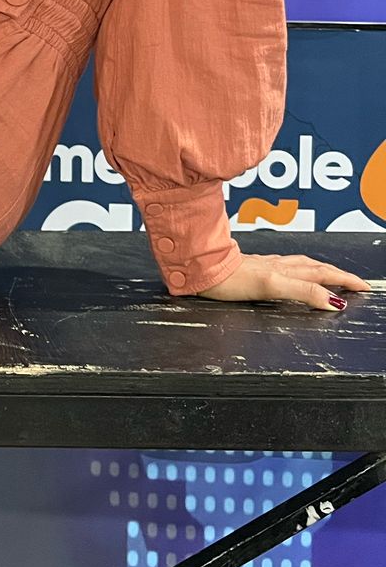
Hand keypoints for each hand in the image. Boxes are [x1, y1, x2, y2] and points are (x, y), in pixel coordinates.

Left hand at [195, 250, 371, 309]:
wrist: (202, 270)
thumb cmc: (231, 278)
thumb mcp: (273, 286)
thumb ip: (303, 292)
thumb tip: (332, 300)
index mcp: (287, 270)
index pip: (324, 274)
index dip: (345, 280)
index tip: (363, 287)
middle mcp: (279, 265)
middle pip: (316, 267)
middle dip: (339, 274)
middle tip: (356, 282)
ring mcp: (266, 266)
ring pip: (301, 265)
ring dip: (320, 269)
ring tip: (332, 274)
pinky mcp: (254, 269)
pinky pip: (285, 267)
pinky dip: (298, 270)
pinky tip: (292, 271)